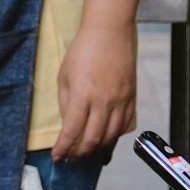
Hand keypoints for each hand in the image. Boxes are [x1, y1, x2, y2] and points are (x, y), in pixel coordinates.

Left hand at [52, 20, 136, 159]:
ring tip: (86, 150)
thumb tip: (68, 125)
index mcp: (82, 96)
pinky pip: (124, 126)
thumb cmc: (82, 51)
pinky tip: (105, 137)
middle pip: (92, 139)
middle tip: (70, 156)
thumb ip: (65, 103)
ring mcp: (120, 102)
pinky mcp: (132, 99)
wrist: (109, 33)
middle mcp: (103, 102)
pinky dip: (114, 136)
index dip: (63, 148)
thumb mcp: (64, 76)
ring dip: (97, 148)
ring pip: (110, 136)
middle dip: (79, 152)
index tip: (57, 156)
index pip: (72, 131)